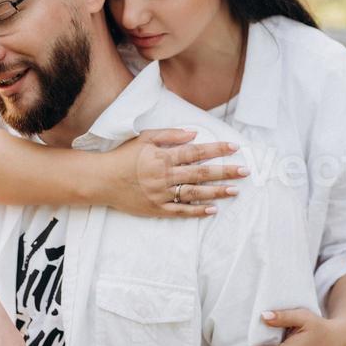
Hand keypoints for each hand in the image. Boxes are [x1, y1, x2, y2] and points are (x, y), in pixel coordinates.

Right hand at [105, 128, 249, 217]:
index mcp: (163, 157)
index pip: (196, 152)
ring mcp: (161, 194)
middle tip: (245, 171)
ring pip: (194, 193)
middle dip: (224, 172)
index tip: (234, 148)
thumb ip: (170, 135)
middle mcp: (164, 176)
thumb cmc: (123, 156)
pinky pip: (180, 211)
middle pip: (200, 173)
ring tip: (234, 190)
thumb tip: (194, 134)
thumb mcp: (144, 138)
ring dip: (216, 192)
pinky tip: (213, 210)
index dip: (216, 150)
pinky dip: (197, 211)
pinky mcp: (156, 209)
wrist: (101, 180)